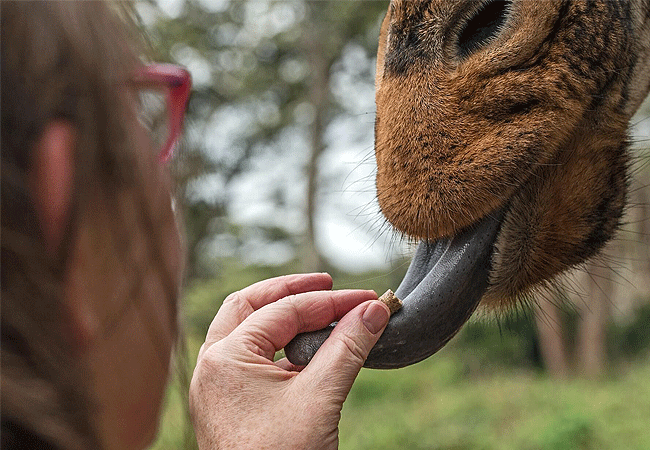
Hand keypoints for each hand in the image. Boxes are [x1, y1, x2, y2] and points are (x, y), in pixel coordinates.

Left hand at [189, 273, 389, 449]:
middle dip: (291, 291)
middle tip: (328, 285)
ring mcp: (218, 386)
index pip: (284, 310)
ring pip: (247, 331)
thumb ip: (348, 347)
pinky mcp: (229, 404)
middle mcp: (213, 366)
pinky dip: (280, 346)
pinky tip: (308, 349)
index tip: (369, 300)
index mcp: (225, 357)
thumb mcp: (320, 398)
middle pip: (250, 306)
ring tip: (320, 310)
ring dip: (283, 316)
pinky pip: (252, 359)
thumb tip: (375, 310)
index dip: (331, 301)